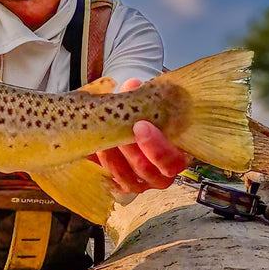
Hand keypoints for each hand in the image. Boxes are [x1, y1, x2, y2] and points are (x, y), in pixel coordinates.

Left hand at [93, 78, 191, 193]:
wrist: (128, 126)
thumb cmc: (144, 117)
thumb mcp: (146, 106)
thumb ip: (141, 98)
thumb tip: (132, 85)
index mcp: (175, 156)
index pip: (172, 162)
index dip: (157, 147)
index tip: (141, 125)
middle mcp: (159, 175)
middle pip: (145, 170)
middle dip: (129, 148)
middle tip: (116, 128)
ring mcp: (139, 183)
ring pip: (124, 176)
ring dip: (111, 154)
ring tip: (102, 133)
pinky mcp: (119, 185)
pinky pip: (108, 179)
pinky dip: (99, 163)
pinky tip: (93, 147)